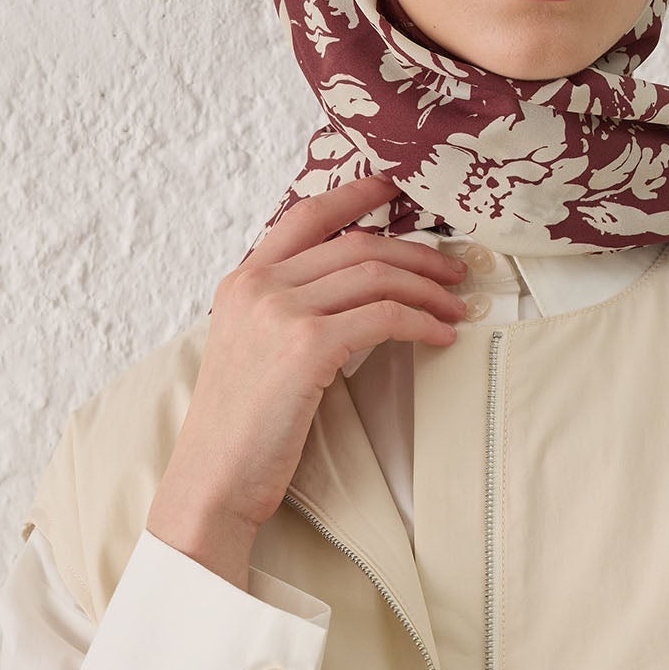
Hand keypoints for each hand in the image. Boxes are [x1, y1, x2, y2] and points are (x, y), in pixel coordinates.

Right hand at [146, 174, 468, 584]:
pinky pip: (383, 317)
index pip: (308, 214)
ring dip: (428, 288)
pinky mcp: (306, 345)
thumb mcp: (251, 350)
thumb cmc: (240, 430)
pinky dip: (421, 322)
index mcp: (243, 280)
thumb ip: (287, 310)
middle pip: (357, 243)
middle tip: (454, 269)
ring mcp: (279, 311)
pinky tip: (440, 336)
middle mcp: (258, 284)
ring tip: (456, 306)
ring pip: (375, 274)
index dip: (358, 194)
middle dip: (416, 253)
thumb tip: (352, 293)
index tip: (398, 188)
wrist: (212, 481)